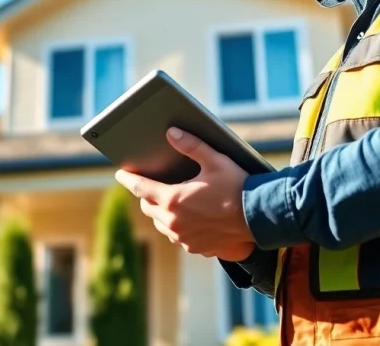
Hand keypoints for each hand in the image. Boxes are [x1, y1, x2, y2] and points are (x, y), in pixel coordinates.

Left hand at [115, 127, 254, 258]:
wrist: (259, 218)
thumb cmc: (237, 186)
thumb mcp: (214, 160)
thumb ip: (190, 145)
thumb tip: (171, 132)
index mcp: (173, 200)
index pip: (140, 188)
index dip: (129, 180)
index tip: (121, 174)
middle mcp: (173, 222)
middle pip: (148, 208)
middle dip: (147, 196)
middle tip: (150, 185)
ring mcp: (183, 238)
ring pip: (161, 224)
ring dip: (161, 212)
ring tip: (168, 200)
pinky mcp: (195, 248)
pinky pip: (177, 236)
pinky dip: (177, 226)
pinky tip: (186, 217)